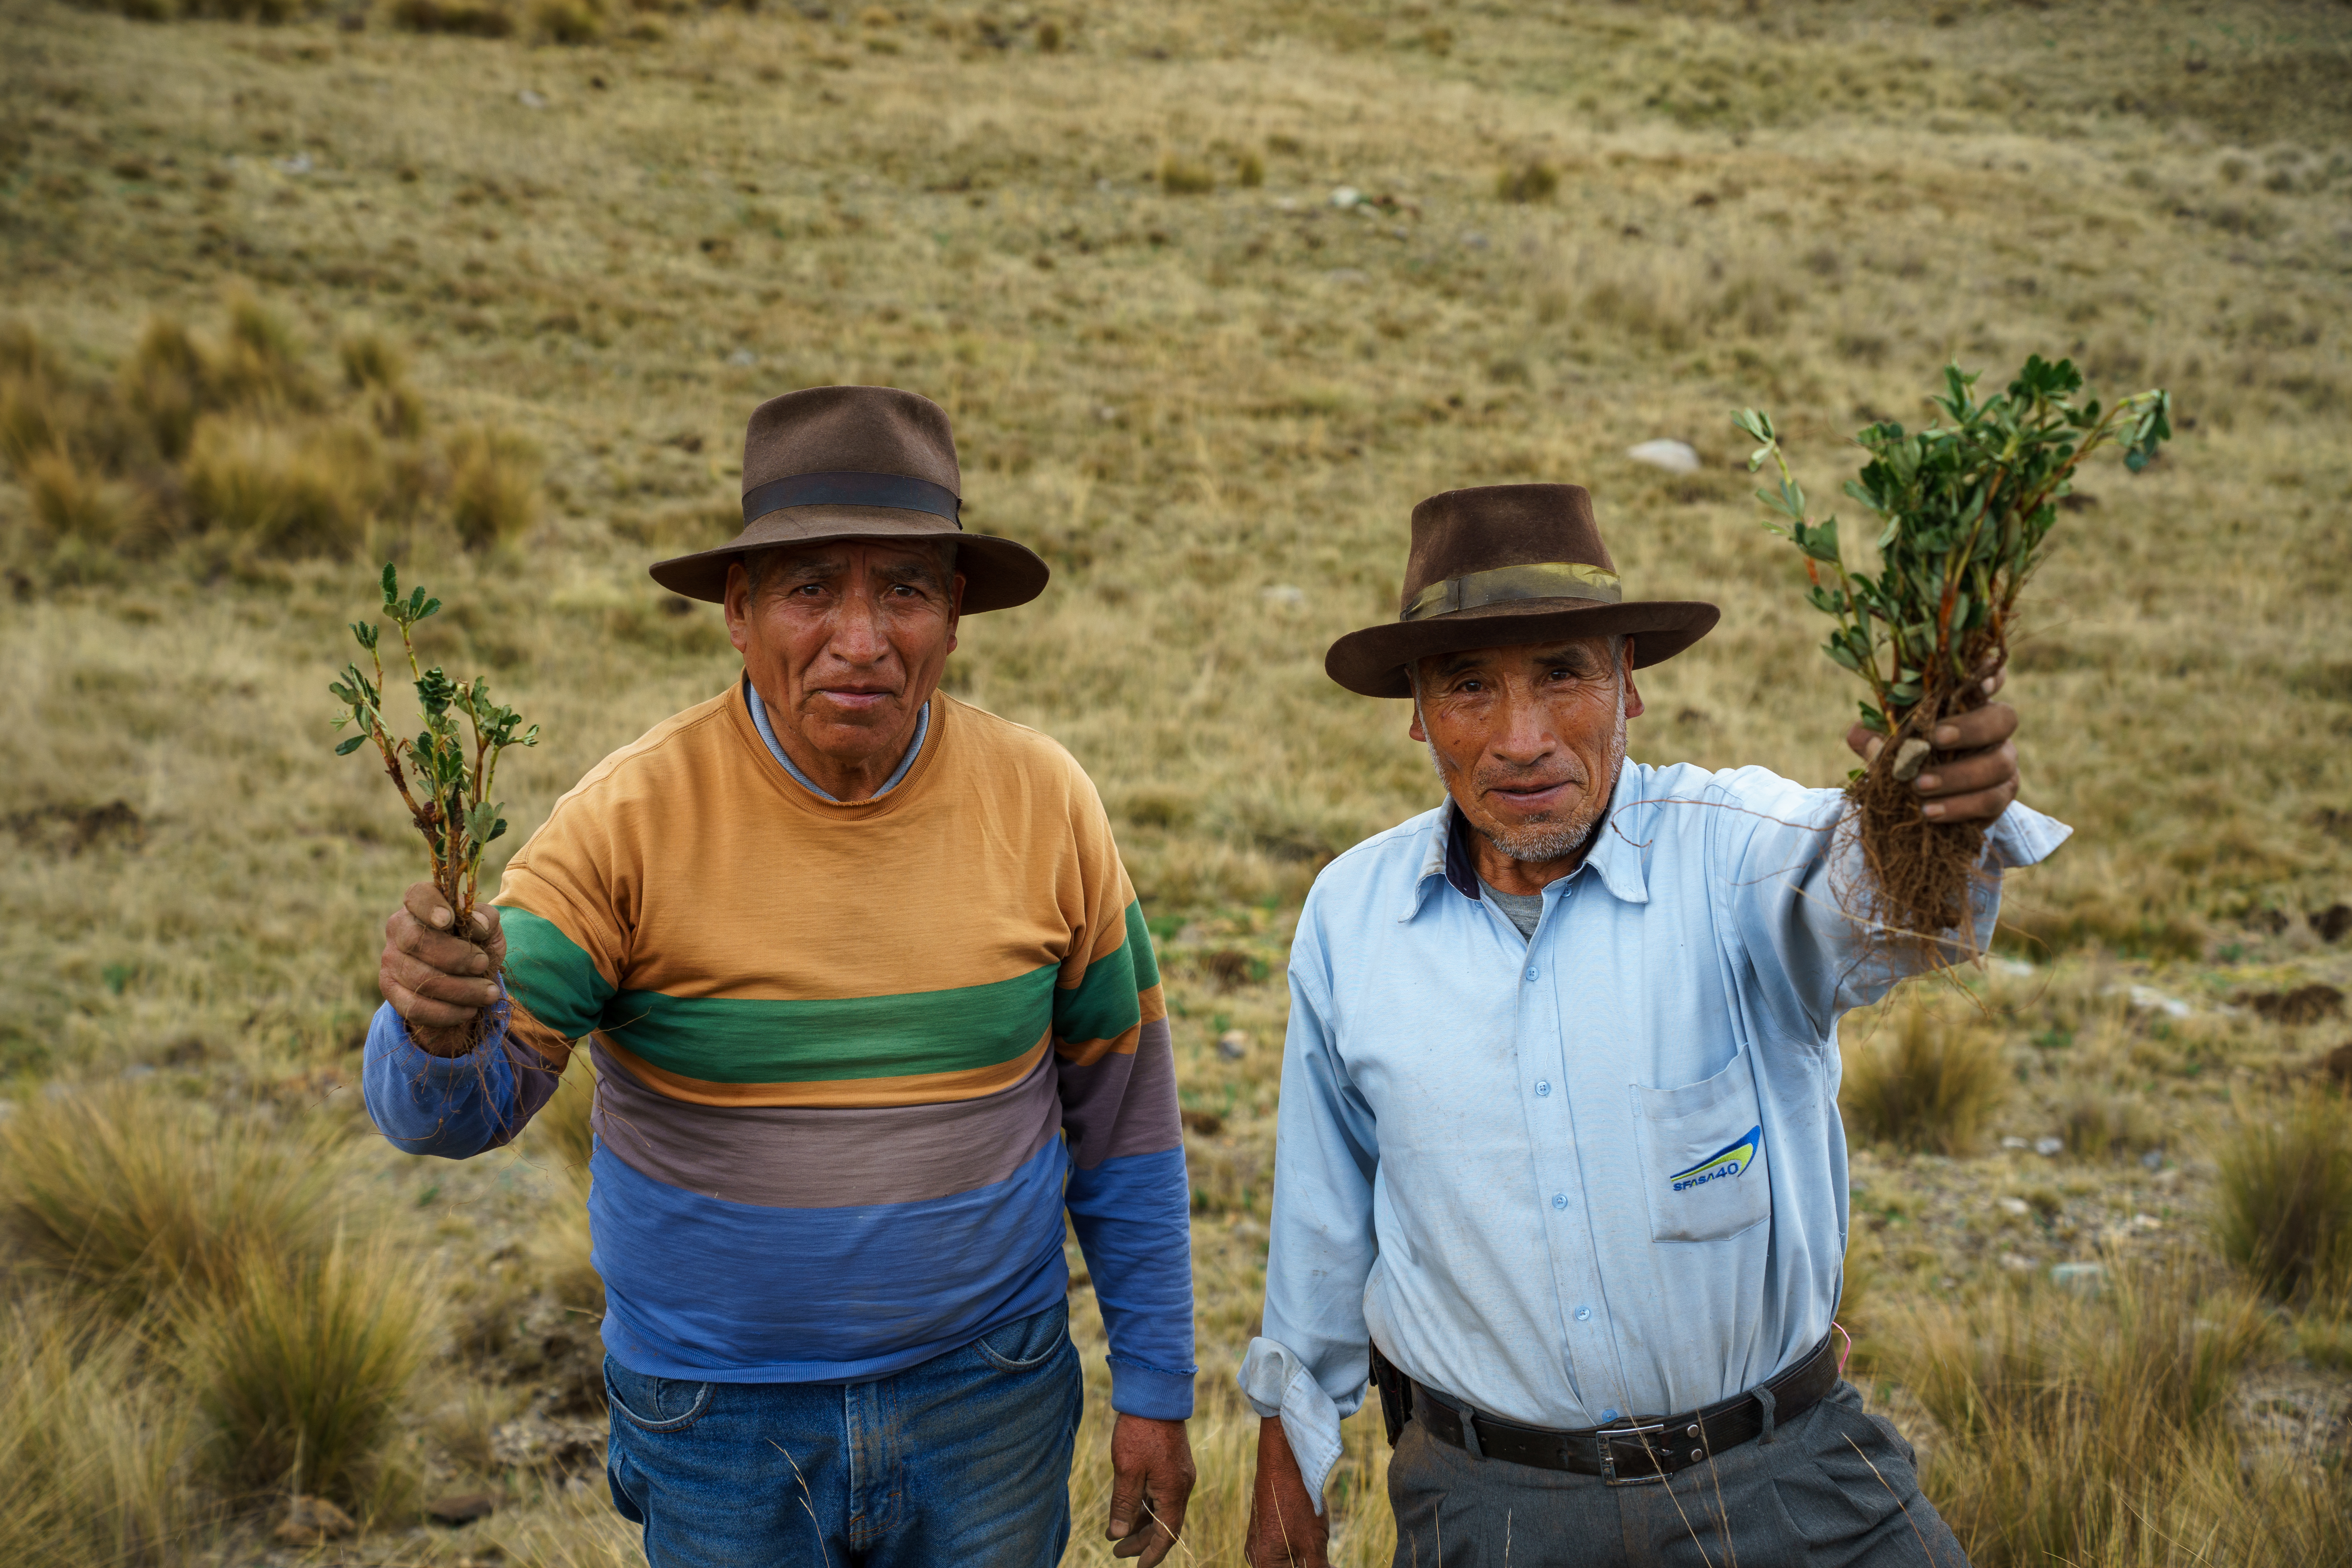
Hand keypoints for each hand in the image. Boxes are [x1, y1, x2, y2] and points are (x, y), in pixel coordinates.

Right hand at [380, 882, 504, 1057]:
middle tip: (483, 964)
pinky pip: (413, 1007)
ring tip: (488, 993)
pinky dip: (446, 1012)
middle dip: (456, 957)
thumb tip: (478, 924)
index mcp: (420, 905)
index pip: (417, 895)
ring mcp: (390, 960)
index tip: (449, 920)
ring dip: (461, 990)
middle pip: (416, 941)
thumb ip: (487, 918)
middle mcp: (399, 928)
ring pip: (419, 978)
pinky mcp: (390, 990)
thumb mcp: (488, 927)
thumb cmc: (475, 943)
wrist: (463, 977)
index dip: (430, 906)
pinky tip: (469, 1010)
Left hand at [1107, 1413, 1194, 1566]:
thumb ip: (1124, 1504)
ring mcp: (1178, 1475)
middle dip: (1141, 1541)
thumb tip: (1119, 1534)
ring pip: (1161, 1510)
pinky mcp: (1172, 1465)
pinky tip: (1126, 1509)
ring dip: (1140, 1523)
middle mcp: (1181, 1486)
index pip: (1167, 1535)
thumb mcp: (1127, 1470)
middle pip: (1164, 1525)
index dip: (1152, 1554)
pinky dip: (1144, 1506)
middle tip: (1115, 1551)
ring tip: (1115, 1534)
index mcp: (1174, 1491)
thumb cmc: (1139, 1431)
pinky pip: (1160, 1495)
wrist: (1154, 1395)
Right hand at [1244, 1417, 1329, 1567]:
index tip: (1327, 1564)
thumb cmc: (1296, 1502)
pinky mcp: (1266, 1524)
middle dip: (1309, 1564)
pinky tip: (1312, 1526)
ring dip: (1307, 1555)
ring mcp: (1259, 1538)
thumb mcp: (1313, 1545)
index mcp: (1263, 1563)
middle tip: (1328, 1558)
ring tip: (1317, 1535)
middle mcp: (1256, 1554)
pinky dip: (1302, 1541)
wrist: (1285, 1460)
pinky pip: (1286, 1543)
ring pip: (1290, 1557)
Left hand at [1846, 671, 2019, 823]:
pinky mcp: (2001, 796)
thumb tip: (1859, 733)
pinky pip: (1991, 800)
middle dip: (1971, 727)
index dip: (1992, 675)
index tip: (1979, 684)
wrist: (1923, 807)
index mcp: (1968, 705)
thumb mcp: (1889, 747)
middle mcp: (1993, 730)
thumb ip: (1876, 738)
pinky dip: (1958, 806)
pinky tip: (1930, 812)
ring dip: (1958, 775)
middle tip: (1936, 738)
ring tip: (1919, 786)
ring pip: (1999, 763)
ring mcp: (2003, 762)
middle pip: (2004, 718)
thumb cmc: (1908, 762)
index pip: (1991, 678)